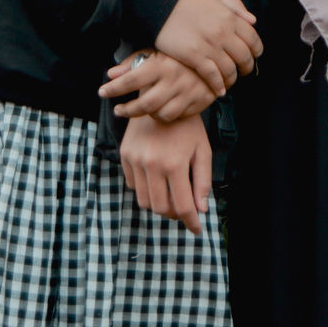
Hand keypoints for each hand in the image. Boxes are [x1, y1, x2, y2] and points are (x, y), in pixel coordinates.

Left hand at [99, 49, 216, 121]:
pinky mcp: (198, 103)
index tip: (102, 92)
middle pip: (144, 104)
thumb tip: (111, 74)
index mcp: (162, 64)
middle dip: (127, 110)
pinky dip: (165, 115)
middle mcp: (174, 79)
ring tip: (142, 107)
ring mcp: (187, 92)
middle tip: (118, 109)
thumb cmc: (178, 54)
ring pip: (159, 114)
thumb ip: (132, 63)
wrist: (215, 57)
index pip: (131, 80)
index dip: (113, 88)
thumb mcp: (155, 51)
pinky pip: (175, 117)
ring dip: (148, 114)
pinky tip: (161, 108)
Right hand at [120, 114, 211, 235]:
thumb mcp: (202, 149)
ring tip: (172, 193)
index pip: (183, 206)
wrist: (160, 97)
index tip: (197, 230)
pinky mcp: (125, 155)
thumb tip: (202, 210)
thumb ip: (202, 180)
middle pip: (161, 208)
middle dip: (175, 214)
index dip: (191, 222)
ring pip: (145, 201)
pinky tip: (157, 178)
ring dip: (159, 204)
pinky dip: (146, 189)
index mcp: (174, 163)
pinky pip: (134, 186)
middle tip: (184, 208)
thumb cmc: (187, 125)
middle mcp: (152, 164)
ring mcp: (135, 160)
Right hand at [155, 0, 261, 96]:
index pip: (253, 39)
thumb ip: (236, 6)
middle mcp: (223, 33)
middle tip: (244, 71)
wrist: (160, 5)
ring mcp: (209, 46)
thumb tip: (253, 21)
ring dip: (233, 79)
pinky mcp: (194, 57)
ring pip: (230, 70)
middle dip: (247, 67)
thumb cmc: (187, 0)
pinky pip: (212, 76)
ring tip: (230, 81)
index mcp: (229, 17)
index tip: (254, 56)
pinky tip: (219, 90)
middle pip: (244, 57)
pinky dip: (218, 85)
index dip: (257, 51)